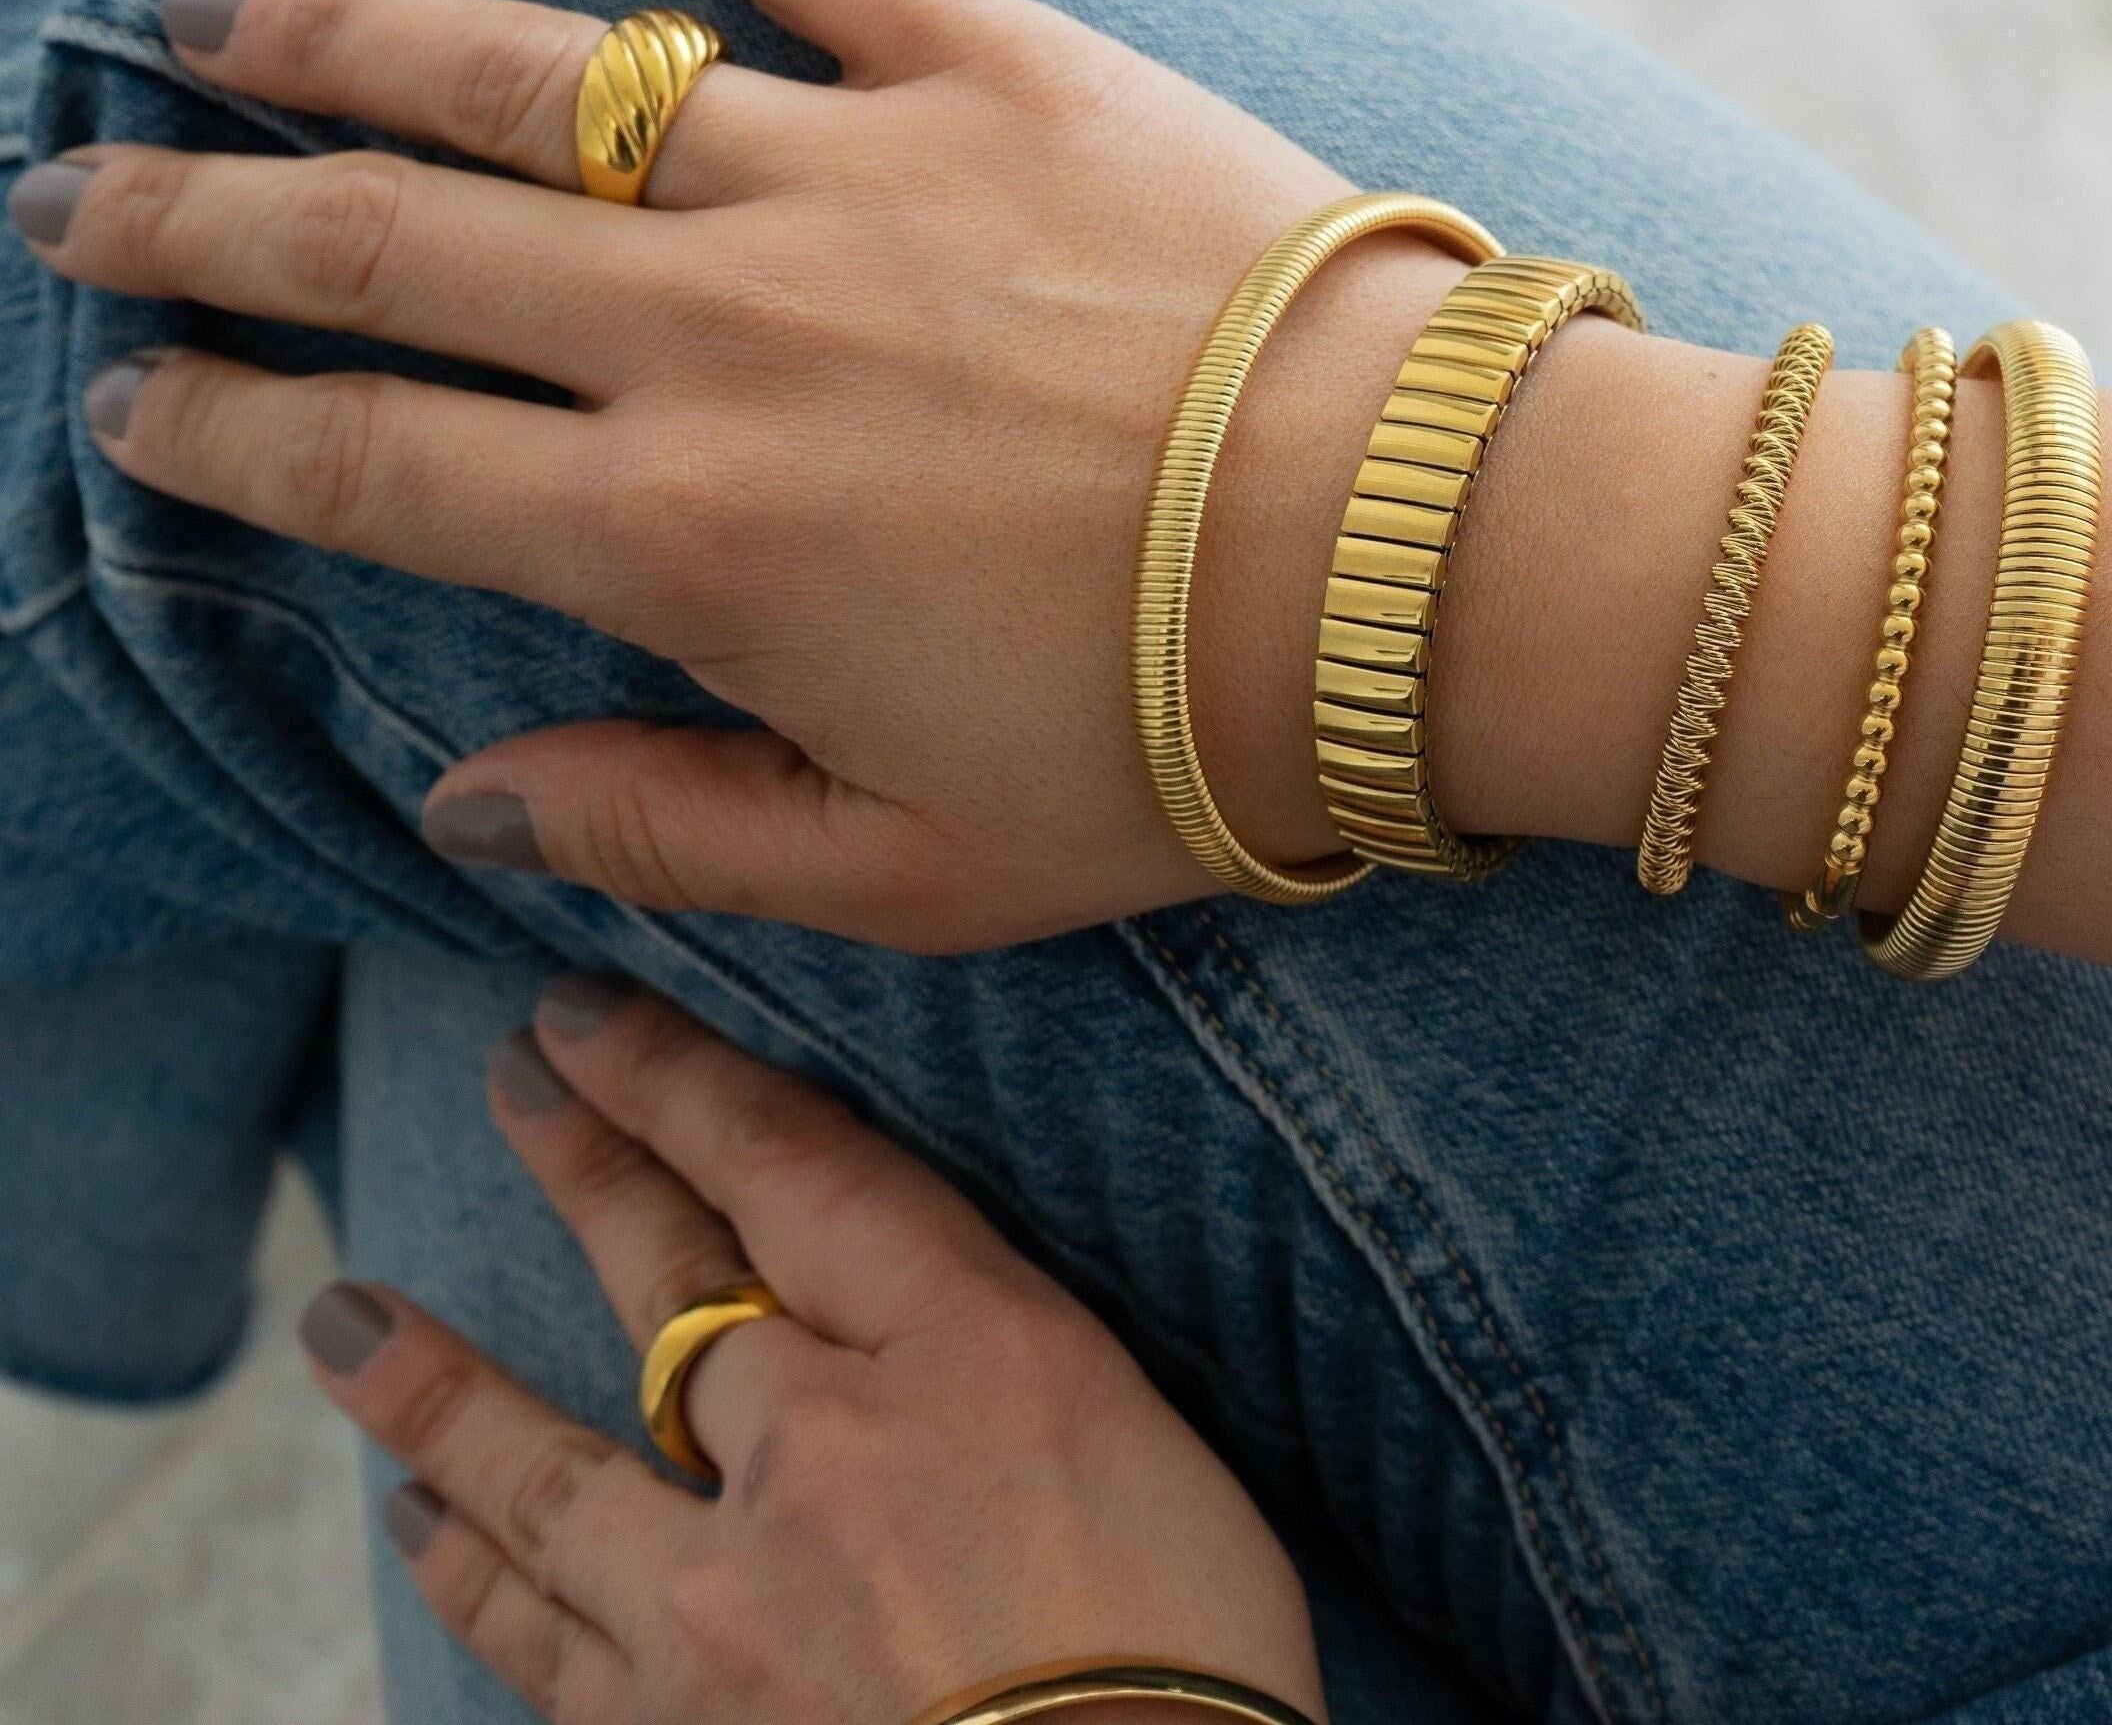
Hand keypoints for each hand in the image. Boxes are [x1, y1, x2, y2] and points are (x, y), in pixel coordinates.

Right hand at [18, 0, 1482, 947]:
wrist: (1414, 571)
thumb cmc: (1180, 741)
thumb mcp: (913, 871)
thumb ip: (670, 835)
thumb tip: (476, 810)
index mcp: (682, 541)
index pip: (369, 471)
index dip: (224, 435)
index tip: (142, 411)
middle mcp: (714, 336)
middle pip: (378, 249)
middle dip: (199, 224)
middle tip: (82, 208)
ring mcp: (843, 178)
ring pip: (517, 75)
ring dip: (330, 37)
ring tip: (203, 19)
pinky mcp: (985, 65)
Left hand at [296, 979, 1323, 1724]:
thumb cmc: (1195, 1674)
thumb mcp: (1154, 1452)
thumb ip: (1017, 1366)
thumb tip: (927, 1339)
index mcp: (982, 1357)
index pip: (805, 1172)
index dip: (686, 1082)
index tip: (596, 1019)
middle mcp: (831, 1451)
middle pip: (673, 1276)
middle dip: (588, 1164)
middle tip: (513, 1081)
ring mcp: (729, 1600)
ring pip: (544, 1466)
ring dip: (435, 1386)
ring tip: (347, 1319)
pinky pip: (536, 1637)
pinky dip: (470, 1574)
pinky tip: (417, 1523)